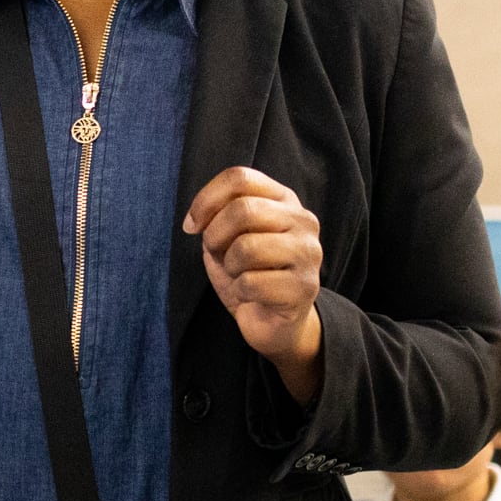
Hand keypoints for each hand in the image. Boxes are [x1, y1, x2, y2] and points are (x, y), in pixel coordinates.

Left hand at [184, 167, 324, 403]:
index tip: (192, 225)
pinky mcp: (305, 287)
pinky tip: (251, 296)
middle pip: (243, 209)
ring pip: (246, 247)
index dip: (206, 199)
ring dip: (229, 266)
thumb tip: (197, 219)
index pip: (240, 178)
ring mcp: (309, 253)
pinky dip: (239, 292)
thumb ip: (218, 217)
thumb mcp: (227, 238)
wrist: (275, 322)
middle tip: (216, 255)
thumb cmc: (249, 274)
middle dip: (215, 236)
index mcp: (283, 199)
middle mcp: (303, 220)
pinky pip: (251, 282)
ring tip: (238, 275)